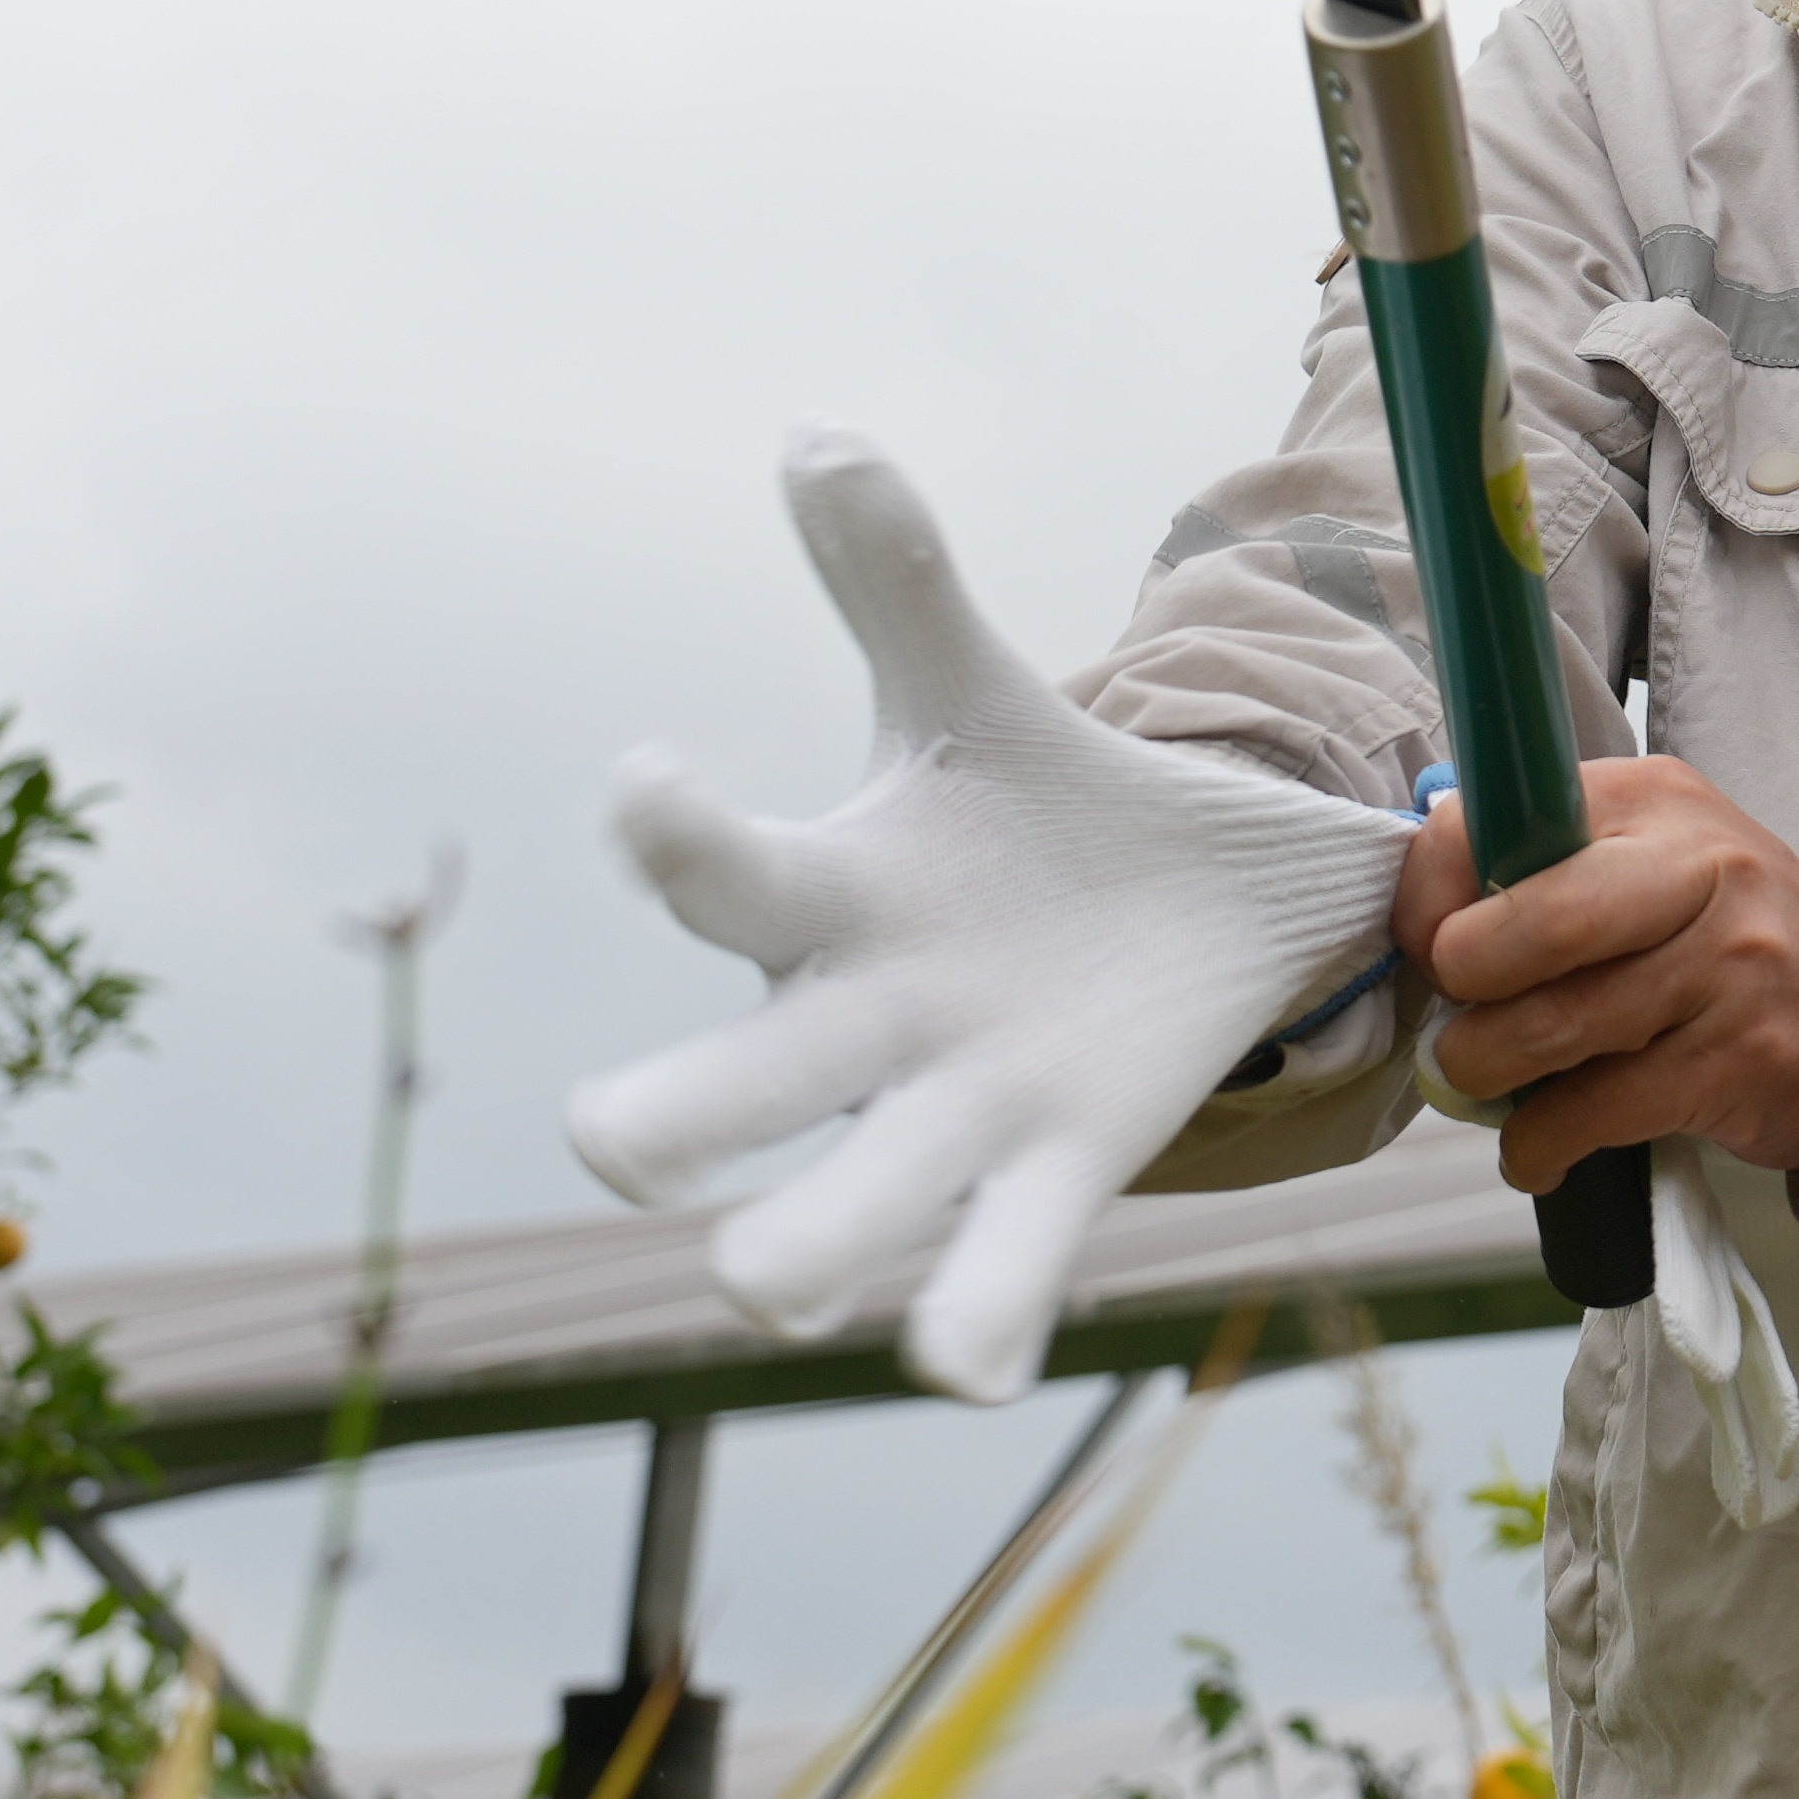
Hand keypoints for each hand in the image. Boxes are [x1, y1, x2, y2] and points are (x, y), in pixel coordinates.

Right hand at [566, 433, 1415, 1399]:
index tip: (646, 780)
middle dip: (653, 1127)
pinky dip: (970, 1331)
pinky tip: (963, 1364)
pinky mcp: (1054, 1181)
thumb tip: (813, 434)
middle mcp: (859, 1027)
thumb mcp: (977, 690)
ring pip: (827, 1220)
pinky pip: (992, 1283)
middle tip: (619, 1140)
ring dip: (789, 1258)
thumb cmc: (1045, 808)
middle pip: (712, 1095)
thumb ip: (899, 574)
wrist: (1179, 912)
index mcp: (837, 896)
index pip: (720, 874)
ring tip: (763, 1279)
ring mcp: (946, 1120)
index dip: (671, 833)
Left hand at [1404, 758, 1798, 1191]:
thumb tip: (1417, 919)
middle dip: (1462, 987)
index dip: (1429, 898)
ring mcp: (1728, 965)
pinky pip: (1599, 1111)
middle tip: (1457, 1022)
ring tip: (1489, 1083)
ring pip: (1557, 1027)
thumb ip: (1537, 868)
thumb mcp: (1642, 855)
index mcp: (1649, 798)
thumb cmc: (1714, 932)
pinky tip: (1537, 1146)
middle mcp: (1698, 867)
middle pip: (1539, 922)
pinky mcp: (1740, 1059)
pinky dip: (1540, 1143)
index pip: (1496, 825)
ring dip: (1489, 1075)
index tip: (1426, 947)